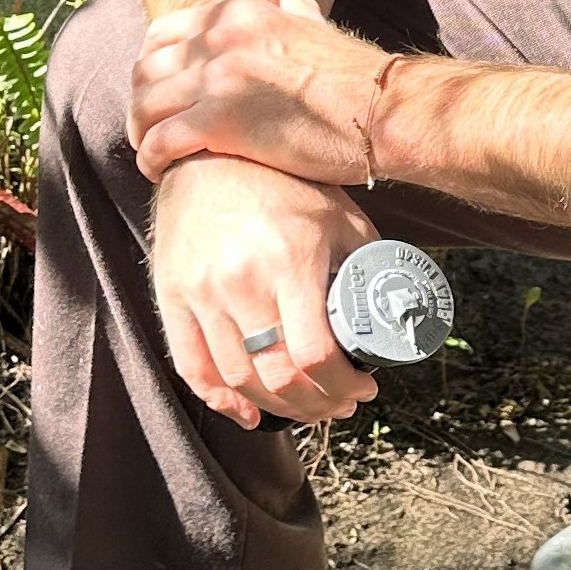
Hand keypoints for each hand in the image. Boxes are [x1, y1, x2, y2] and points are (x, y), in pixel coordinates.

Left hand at [131, 0, 396, 190]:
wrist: (383, 110)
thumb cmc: (356, 78)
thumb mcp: (317, 25)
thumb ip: (297, 5)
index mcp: (236, 14)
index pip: (162, 31)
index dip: (150, 64)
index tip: (157, 91)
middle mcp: (219, 38)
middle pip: (145, 68)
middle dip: (140, 101)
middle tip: (148, 129)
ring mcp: (217, 78)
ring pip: (144, 105)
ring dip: (140, 133)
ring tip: (151, 154)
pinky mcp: (219, 122)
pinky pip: (160, 141)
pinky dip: (151, 159)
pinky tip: (158, 172)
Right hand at [149, 150, 380, 428]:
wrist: (209, 157)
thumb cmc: (284, 186)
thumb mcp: (338, 215)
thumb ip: (365, 262)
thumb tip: (399, 311)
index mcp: (291, 258)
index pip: (315, 352)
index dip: (344, 385)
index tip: (364, 388)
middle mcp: (242, 278)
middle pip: (278, 376)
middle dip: (317, 405)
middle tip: (339, 406)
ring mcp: (202, 290)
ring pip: (238, 379)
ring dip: (278, 408)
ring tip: (306, 407)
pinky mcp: (171, 295)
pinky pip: (192, 367)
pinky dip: (222, 401)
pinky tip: (250, 412)